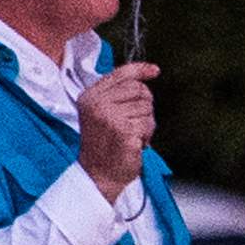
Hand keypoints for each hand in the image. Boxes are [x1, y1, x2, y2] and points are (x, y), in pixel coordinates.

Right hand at [77, 61, 159, 195]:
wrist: (98, 175)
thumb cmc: (104, 145)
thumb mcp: (102, 112)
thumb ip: (119, 92)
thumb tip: (150, 71)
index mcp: (90, 97)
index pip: (120, 74)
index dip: (140, 70)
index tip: (155, 71)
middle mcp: (97, 104)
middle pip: (139, 90)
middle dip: (144, 106)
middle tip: (134, 123)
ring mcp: (110, 117)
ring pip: (146, 108)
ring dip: (146, 124)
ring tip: (131, 136)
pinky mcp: (124, 131)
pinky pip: (148, 124)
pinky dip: (147, 136)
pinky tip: (135, 144)